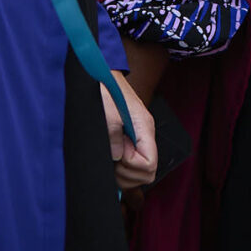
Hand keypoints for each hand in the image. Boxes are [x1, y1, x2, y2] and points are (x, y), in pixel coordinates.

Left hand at [103, 72, 157, 189]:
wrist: (100, 76)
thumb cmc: (103, 89)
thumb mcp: (105, 108)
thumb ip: (113, 132)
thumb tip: (116, 155)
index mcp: (144, 127)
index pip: (150, 163)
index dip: (131, 165)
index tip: (116, 153)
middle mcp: (145, 135)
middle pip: (148, 174)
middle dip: (127, 174)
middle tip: (111, 159)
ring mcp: (139, 140)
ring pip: (141, 174)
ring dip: (124, 174)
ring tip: (110, 158)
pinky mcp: (131, 142)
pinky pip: (133, 167)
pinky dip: (122, 170)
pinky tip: (111, 159)